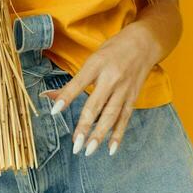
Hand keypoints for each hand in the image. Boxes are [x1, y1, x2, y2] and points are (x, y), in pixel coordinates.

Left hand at [39, 25, 155, 156]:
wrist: (144, 43)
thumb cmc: (113, 50)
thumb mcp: (92, 59)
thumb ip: (72, 82)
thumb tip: (47, 96)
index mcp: (97, 64)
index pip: (79, 83)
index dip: (66, 97)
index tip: (54, 111)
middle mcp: (111, 77)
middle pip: (96, 104)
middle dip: (85, 126)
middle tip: (75, 144)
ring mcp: (124, 89)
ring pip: (111, 115)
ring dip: (99, 135)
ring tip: (88, 150)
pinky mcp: (133, 97)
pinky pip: (124, 118)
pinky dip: (118, 135)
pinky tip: (110, 149)